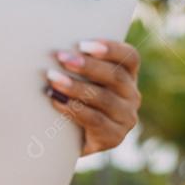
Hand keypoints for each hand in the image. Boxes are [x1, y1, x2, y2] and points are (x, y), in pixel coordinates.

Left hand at [44, 39, 141, 155]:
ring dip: (76, 87)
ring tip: (53, 79)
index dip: (111, 49)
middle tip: (62, 58)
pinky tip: (56, 100)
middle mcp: (132, 95)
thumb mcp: (80, 78)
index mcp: (127, 75)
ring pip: (103, 98)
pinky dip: (73, 109)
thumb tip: (55, 48)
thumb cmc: (72, 98)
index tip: (84, 44)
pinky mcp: (114, 137)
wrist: (70, 140)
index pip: (129, 57)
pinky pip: (95, 120)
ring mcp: (125, 118)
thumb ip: (77, 63)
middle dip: (87, 66)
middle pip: (115, 76)